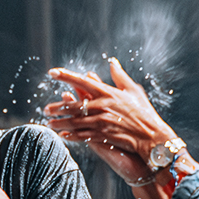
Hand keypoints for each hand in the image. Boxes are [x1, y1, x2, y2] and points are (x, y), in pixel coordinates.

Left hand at [44, 58, 178, 181]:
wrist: (153, 136)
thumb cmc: (144, 113)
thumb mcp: (134, 91)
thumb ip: (120, 76)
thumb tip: (112, 61)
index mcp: (109, 93)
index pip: (83, 81)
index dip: (66, 76)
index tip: (52, 72)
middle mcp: (104, 106)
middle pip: (75, 105)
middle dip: (58, 107)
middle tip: (45, 109)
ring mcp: (103, 122)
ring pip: (76, 122)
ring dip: (61, 123)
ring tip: (49, 123)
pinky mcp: (104, 136)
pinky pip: (84, 136)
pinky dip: (72, 136)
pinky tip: (63, 136)